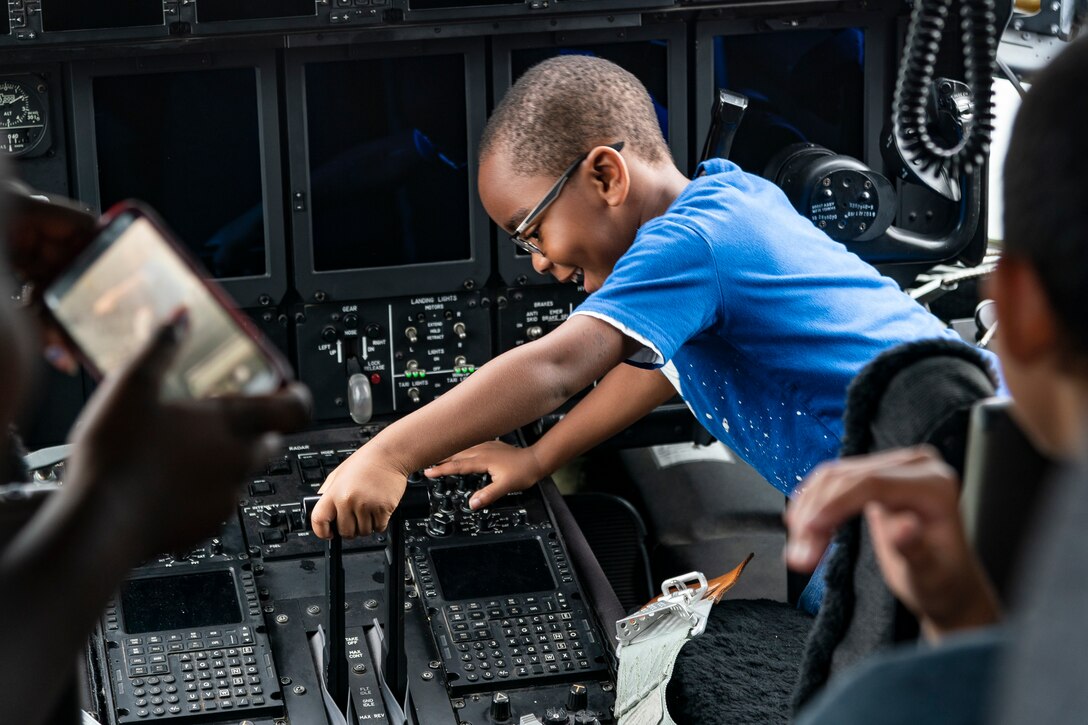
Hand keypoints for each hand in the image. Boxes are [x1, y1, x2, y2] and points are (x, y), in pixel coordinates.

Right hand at [64, 312, 310, 559]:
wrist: (100, 524)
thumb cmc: (119, 455)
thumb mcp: (132, 386)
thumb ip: (161, 347)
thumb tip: (180, 317)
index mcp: (230, 424)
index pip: (293, 409)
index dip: (297, 398)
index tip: (291, 392)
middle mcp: (238, 462)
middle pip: (271, 442)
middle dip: (259, 430)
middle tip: (230, 420)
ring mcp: (224, 499)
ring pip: (243, 475)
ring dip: (228, 463)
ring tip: (189, 452)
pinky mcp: (204, 528)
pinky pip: (216, 506)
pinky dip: (202, 494)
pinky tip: (169, 486)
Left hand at [311, 441, 408, 538]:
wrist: (389, 455)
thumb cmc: (365, 462)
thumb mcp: (338, 474)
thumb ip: (327, 493)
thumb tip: (320, 513)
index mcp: (335, 492)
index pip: (319, 520)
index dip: (322, 531)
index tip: (328, 533)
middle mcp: (349, 500)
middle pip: (345, 532)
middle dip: (349, 529)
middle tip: (354, 518)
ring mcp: (367, 505)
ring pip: (363, 532)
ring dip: (365, 526)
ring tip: (367, 511)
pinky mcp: (384, 509)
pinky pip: (379, 528)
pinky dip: (379, 523)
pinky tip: (377, 510)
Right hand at [424, 441, 546, 508]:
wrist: (535, 460)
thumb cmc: (522, 473)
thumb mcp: (505, 487)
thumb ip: (488, 495)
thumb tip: (472, 503)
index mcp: (482, 459)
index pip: (457, 465)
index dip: (442, 469)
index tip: (428, 472)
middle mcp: (482, 450)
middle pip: (456, 453)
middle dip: (440, 457)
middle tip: (424, 460)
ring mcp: (486, 446)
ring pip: (462, 448)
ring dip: (449, 451)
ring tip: (436, 454)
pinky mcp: (491, 445)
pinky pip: (470, 445)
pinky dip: (460, 448)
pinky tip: (459, 448)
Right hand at [784, 446, 999, 638]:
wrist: (944, 581)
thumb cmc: (940, 581)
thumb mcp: (930, 574)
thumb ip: (915, 550)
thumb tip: (903, 527)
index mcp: (935, 485)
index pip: (872, 483)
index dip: (834, 503)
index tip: (807, 530)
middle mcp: (917, 465)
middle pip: (849, 477)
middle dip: (816, 512)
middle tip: (798, 555)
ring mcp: (896, 465)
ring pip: (834, 476)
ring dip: (808, 510)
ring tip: (798, 549)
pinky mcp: (877, 471)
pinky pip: (834, 479)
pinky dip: (812, 503)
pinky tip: (800, 527)